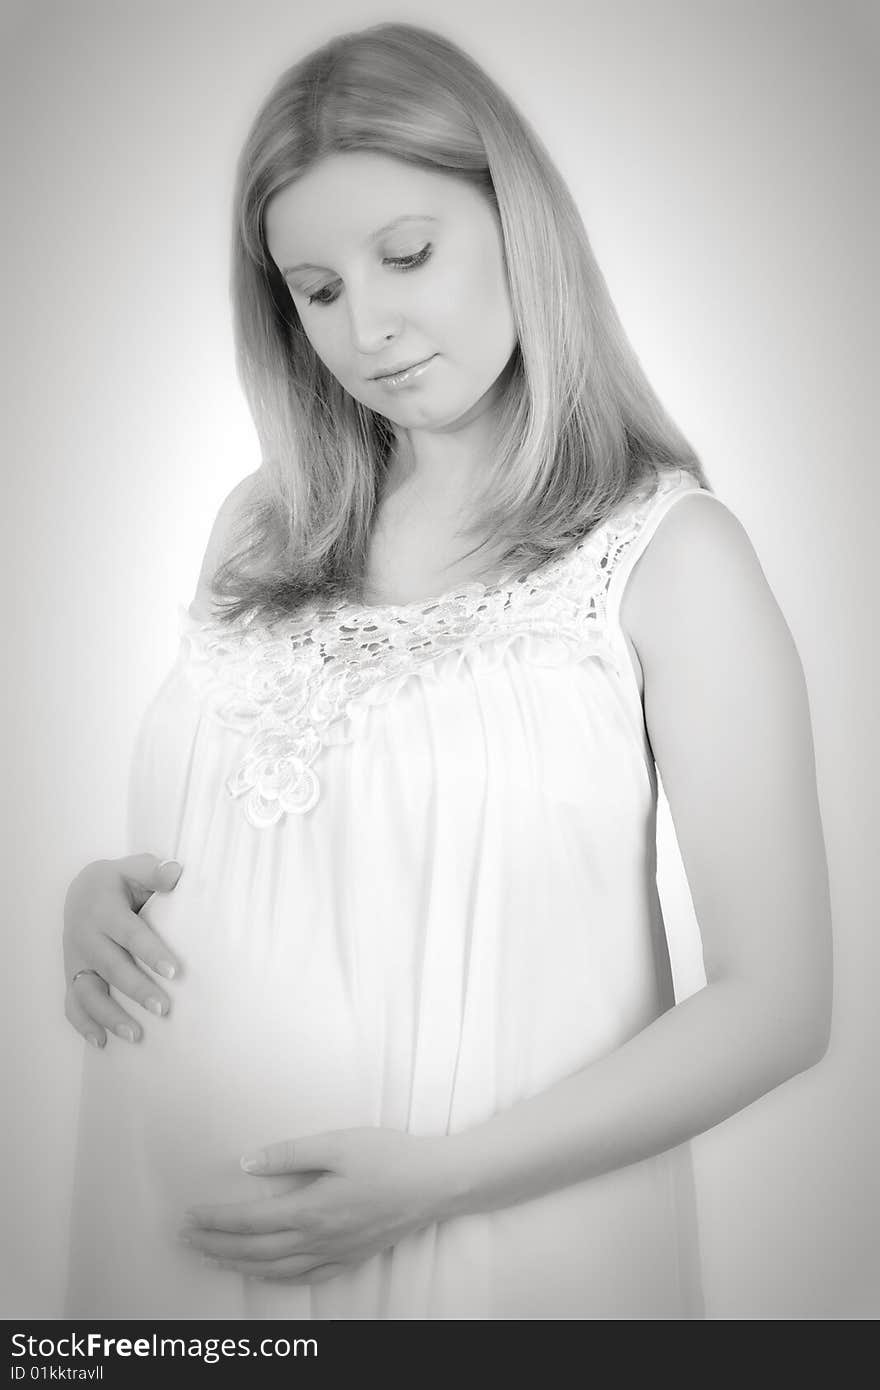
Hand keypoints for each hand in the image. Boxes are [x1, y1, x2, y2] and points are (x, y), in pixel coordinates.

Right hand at [63, 853, 183, 1047]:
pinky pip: (72, 1003)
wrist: (81, 891)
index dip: (151, 952)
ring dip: (110, 1015)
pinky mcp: (72, 974)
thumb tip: (175, 872)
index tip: (174, 971)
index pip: (130, 934)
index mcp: (104, 910)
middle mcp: (86, 937)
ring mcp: (76, 958)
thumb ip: (154, 871)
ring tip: (137, 1035)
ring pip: (88, 992)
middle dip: (136, 990)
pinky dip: (84, 1024)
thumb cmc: (118, 882)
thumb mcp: (134, 868)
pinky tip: (102, 1042)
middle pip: (111, 967)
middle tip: (163, 1009)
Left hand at [178, 1127, 459, 1284]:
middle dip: (216, 1246)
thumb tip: (247, 1163)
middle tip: (185, 1239)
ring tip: (212, 1257)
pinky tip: (265, 1272)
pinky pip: (305, 1277)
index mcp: (311, 1209)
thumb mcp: (339, 1143)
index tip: (189, 1216)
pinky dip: (277, 1278)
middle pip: (255, 1251)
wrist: (437, 1183)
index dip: (215, 1221)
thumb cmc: (390, 1156)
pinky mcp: (351, 1257)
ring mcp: (335, 1253)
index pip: (250, 1221)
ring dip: (238, 1264)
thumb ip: (290, 1153)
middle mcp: (318, 1239)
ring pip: (275, 1269)